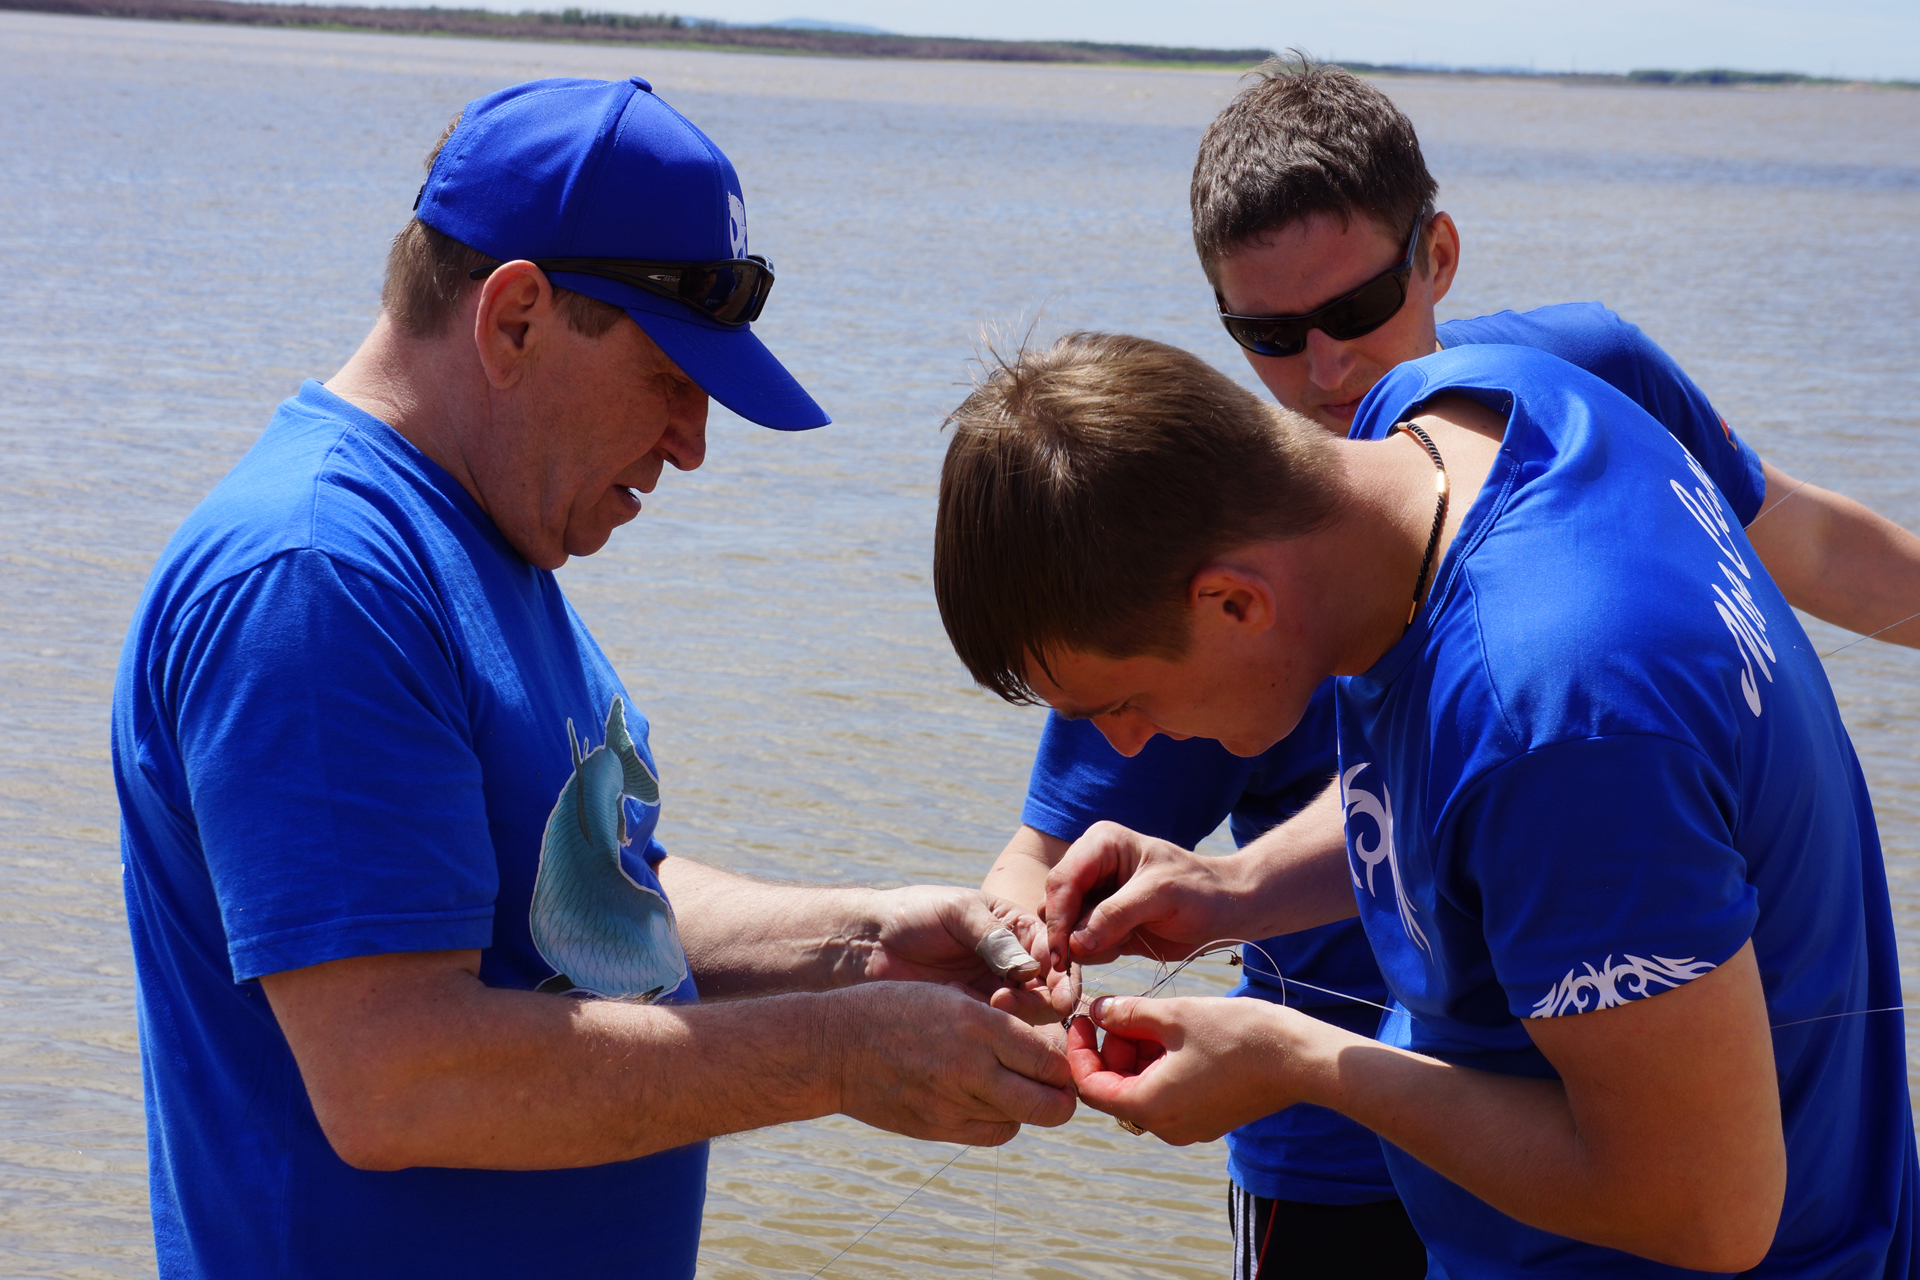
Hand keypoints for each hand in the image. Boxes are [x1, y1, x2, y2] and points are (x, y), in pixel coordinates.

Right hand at [827, 981, 1076, 1144]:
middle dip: (1062, 1098)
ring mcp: (953, 1103)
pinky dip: (1001, 1120)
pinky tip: (987, 1100)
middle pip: (1050, 1104)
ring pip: (1023, 1120)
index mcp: (977, 1024)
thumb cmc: (894, 1009)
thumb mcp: (950, 997)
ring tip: (1014, 1084)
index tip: (1061, 1058)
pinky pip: (993, 1134)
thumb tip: (1046, 1045)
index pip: (1050, 1059)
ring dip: (1027, 1105)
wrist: (835, 1047)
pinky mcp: (938, 1128)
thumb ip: (999, 1022)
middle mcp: (971, 1066)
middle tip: (1057, 1086)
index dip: (1065, 1063)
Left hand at [864, 885, 1071, 1024]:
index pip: (1057, 952)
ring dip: (1022, 1014)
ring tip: (992, 1004)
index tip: (1056, 989)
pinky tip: (979, 1021)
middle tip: (1007, 997)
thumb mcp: (957, 913)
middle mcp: (1014, 963)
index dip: (1062, 972)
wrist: (869, 944)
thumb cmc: (914, 915)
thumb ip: (994, 937)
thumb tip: (1031, 968)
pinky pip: (1002, 1030)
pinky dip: (1001, 1030)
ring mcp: (997, 992)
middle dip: (1042, 997)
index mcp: (1018, 929)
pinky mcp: (976, 1018)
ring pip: (1032, 1014)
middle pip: (1051, 989)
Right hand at [1043, 822, 1250, 969]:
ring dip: (1077, 950)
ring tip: (1108, 954)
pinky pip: (1079, 944)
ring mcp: (1094, 897)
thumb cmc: (1200, 891)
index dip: (1058, 917)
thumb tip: (1075, 943)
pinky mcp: (1101, 923)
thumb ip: (1116, 915)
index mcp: (1101, 844)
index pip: (1062, 880)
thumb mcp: (1161, 896)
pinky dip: (1089, 956)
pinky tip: (1115, 953)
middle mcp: (1091, 867)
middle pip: (1054, 905)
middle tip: (1076, 965)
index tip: (1062, 954)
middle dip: (1063, 937)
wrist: (1226, 911)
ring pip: (1063, 928)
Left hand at [1066, 994, 1331, 1144]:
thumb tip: (1098, 1011)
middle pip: (1116, 1088)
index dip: (1079, 1051)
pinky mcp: (1209, 1117)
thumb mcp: (1174, 1016)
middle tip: (1121, 1009)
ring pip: (1143, 1089)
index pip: (1091, 1087)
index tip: (1081, 1019)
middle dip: (1112, 1048)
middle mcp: (1167, 1126)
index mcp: (1150, 1106)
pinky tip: (1174, 1032)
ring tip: (1152, 1015)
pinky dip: (1160, 1064)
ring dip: (1137, 1054)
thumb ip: (1128, 1014)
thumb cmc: (1238, 1036)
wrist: (1299, 1058)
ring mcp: (1190, 1126)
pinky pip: (1169, 1093)